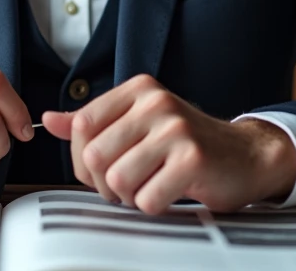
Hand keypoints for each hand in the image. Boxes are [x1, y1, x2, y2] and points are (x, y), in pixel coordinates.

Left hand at [42, 75, 295, 213]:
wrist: (246, 155)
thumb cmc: (187, 143)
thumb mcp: (139, 123)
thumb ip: (94, 123)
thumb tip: (49, 121)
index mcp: (139, 89)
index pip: (82, 125)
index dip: (84, 157)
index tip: (103, 167)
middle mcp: (156, 102)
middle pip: (95, 156)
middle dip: (105, 183)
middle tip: (128, 184)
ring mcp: (176, 129)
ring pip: (118, 180)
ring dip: (130, 196)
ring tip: (149, 186)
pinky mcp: (192, 159)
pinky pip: (147, 198)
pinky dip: (153, 206)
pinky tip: (169, 192)